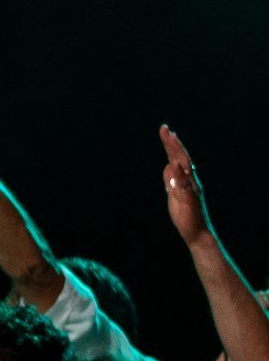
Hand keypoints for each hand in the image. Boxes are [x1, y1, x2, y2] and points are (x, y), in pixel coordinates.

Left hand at [162, 125, 214, 247]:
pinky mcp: (190, 198)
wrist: (195, 232)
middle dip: (173, 143)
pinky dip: (180, 173)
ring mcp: (191, 188)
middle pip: (181, 158)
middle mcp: (191, 180)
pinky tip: (174, 164)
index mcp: (185, 179)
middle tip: (165, 129)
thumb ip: (172, 181)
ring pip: (185, 167)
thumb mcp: (174, 194)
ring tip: (171, 138)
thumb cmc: (185, 214)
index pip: (177, 158)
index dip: (171, 145)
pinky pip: (185, 184)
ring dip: (177, 152)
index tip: (165, 131)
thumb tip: (168, 166)